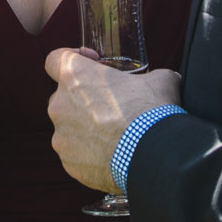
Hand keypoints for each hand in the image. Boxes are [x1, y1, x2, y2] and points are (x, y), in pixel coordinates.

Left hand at [44, 48, 183, 194]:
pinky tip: (112, 155)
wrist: (152, 156)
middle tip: (108, 106)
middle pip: (62, 97)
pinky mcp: (68, 163)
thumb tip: (166, 79)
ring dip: (85, 129)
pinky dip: (89, 153)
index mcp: (74, 76)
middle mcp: (59, 105)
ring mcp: (61, 137)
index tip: (91, 65)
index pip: (54, 59)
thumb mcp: (159, 80)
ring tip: (113, 136)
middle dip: (81, 100)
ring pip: (68, 128)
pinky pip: (75, 154)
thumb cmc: (151, 111)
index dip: (72, 59)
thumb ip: (153, 75)